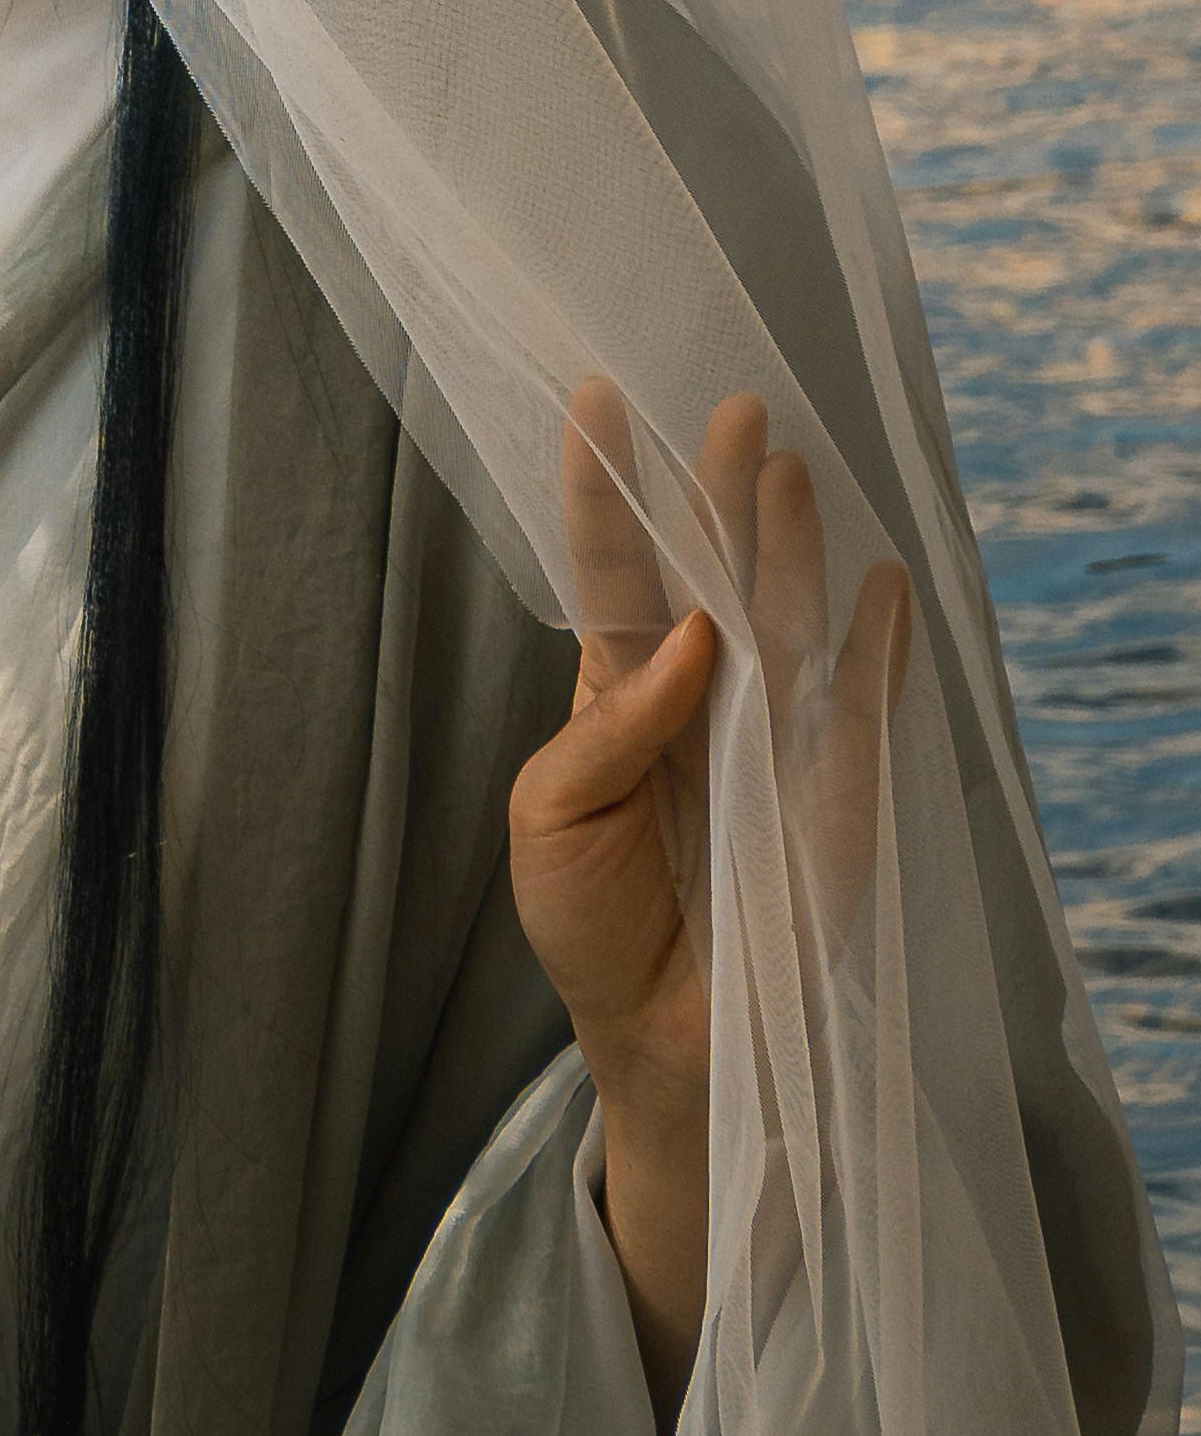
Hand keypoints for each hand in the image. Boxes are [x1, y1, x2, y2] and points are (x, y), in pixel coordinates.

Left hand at [507, 384, 906, 1408]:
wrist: (656, 1037)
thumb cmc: (586, 919)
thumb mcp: (552, 817)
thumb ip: (613, 727)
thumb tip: (690, 639)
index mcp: (616, 690)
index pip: (611, 572)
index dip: (605, 490)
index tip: (594, 399)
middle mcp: (699, 695)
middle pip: (711, 571)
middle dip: (714, 489)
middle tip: (726, 405)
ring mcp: (772, 739)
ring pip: (789, 619)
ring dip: (791, 546)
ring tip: (787, 467)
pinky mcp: (832, 796)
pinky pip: (863, 709)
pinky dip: (879, 649)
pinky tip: (884, 580)